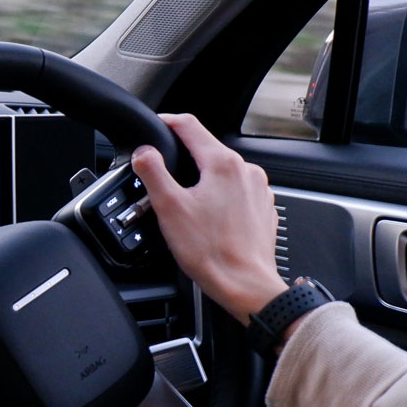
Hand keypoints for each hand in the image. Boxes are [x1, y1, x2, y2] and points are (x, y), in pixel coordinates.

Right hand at [131, 113, 288, 324]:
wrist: (244, 284)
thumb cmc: (210, 251)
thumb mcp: (168, 207)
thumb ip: (153, 172)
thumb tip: (143, 152)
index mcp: (223, 164)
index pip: (190, 126)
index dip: (167, 122)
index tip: (156, 125)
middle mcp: (246, 171)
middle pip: (207, 150)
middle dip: (183, 158)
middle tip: (163, 179)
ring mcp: (258, 190)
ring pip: (222, 172)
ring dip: (203, 180)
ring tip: (186, 206)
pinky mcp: (262, 208)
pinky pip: (236, 191)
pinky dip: (220, 197)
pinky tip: (208, 219)